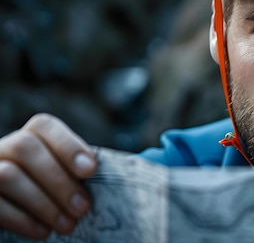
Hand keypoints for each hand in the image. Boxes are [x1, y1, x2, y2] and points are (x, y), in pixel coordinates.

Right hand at [0, 113, 97, 239]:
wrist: (16, 202)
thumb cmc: (54, 187)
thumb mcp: (68, 172)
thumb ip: (84, 169)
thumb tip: (135, 168)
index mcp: (31, 134)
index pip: (44, 126)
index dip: (68, 145)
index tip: (91, 170)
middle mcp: (5, 146)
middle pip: (26, 149)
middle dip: (58, 180)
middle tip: (84, 208)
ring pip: (8, 176)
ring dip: (43, 203)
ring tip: (68, 224)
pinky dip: (22, 220)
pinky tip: (43, 231)